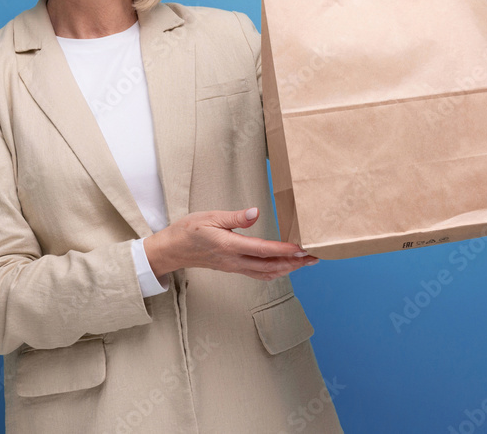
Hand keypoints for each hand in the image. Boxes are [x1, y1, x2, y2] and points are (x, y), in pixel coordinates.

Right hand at [143, 207, 317, 280]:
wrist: (172, 250)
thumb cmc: (188, 230)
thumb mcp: (210, 217)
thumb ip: (235, 217)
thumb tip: (256, 212)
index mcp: (229, 245)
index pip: (262, 250)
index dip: (284, 251)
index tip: (301, 249)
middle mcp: (234, 260)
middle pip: (270, 266)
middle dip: (294, 263)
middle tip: (315, 257)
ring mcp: (234, 267)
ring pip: (266, 273)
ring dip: (288, 269)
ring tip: (306, 262)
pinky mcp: (233, 268)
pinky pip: (258, 274)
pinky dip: (275, 272)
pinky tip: (285, 267)